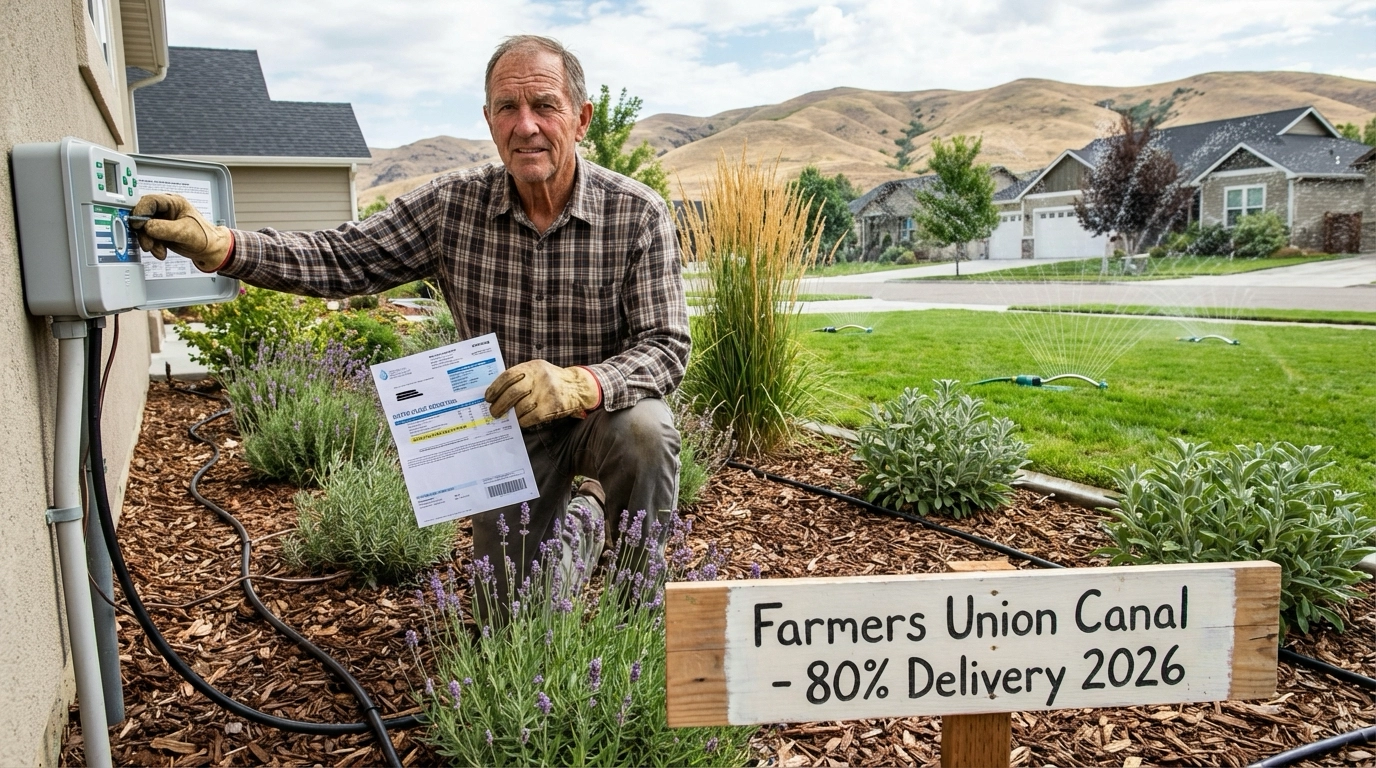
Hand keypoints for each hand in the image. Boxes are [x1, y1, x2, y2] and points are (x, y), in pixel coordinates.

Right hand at [129, 193, 232, 271]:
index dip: (141, 211)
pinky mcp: (159, 232)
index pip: (150, 201)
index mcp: (174, 202)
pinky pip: (148, 237)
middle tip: (148, 243)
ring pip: (143, 228)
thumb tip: (147, 226)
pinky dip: (152, 246)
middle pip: (143, 215)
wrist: (209, 250)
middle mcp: (165, 210)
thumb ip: (165, 228)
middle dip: (144, 231)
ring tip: (159, 251)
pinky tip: (161, 252)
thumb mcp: (185, 232)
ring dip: (148, 241)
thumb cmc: (204, 236)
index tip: (137, 224)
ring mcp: (161, 221)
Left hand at [485, 360, 600, 427]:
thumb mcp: (537, 371)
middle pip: (513, 392)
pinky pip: (531, 417)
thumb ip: (520, 378)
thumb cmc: (551, 380)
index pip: (508, 376)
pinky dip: (523, 421)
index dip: (495, 388)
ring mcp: (547, 392)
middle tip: (494, 412)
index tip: (488, 397)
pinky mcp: (553, 406)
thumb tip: (497, 393)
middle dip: (500, 405)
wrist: (577, 386)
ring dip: (512, 415)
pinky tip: (521, 421)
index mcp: (533, 367)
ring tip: (509, 417)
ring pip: (521, 407)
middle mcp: (540, 377)